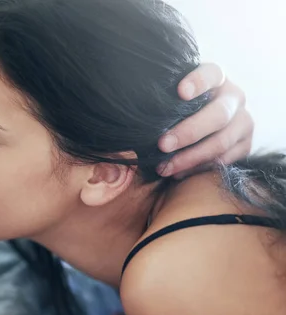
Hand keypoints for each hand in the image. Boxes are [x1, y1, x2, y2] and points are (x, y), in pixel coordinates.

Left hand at [157, 63, 252, 177]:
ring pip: (221, 142)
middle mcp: (234, 97)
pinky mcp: (245, 144)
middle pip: (218, 115)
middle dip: (189, 132)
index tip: (180, 92)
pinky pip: (225, 160)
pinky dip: (199, 168)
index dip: (198, 82)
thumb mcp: (169, 99)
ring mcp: (243, 121)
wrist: (197, 125)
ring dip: (190, 157)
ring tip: (164, 167)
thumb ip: (160, 102)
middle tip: (162, 145)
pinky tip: (177, 173)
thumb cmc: (174, 108)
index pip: (212, 74)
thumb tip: (136, 114)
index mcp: (216, 77)